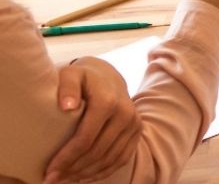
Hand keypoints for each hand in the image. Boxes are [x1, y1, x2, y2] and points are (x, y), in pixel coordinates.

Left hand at [44, 57, 142, 183]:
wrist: (108, 77)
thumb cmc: (83, 79)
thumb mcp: (71, 75)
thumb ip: (67, 86)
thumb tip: (66, 107)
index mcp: (108, 101)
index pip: (86, 138)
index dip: (66, 158)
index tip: (49, 171)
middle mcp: (125, 113)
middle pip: (97, 151)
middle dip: (73, 169)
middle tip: (53, 179)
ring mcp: (134, 123)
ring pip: (110, 158)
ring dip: (86, 173)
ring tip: (66, 180)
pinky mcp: (137, 131)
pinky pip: (122, 158)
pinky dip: (103, 172)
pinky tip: (84, 177)